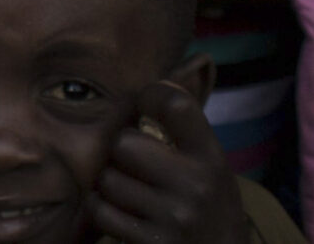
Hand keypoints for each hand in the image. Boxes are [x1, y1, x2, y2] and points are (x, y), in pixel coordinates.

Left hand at [90, 80, 247, 243]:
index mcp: (212, 160)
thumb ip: (183, 136)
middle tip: (137, 170)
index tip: (143, 104)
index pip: (176, 104)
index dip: (150, 95)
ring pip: (107, 178)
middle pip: (124, 143)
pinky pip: (101, 210)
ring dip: (111, 187)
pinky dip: (104, 213)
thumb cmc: (207, 211)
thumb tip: (147, 86)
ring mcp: (174, 217)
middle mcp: (196, 185)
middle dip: (121, 156)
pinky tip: (125, 218)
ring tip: (135, 199)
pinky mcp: (152, 243)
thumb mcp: (211, 170)